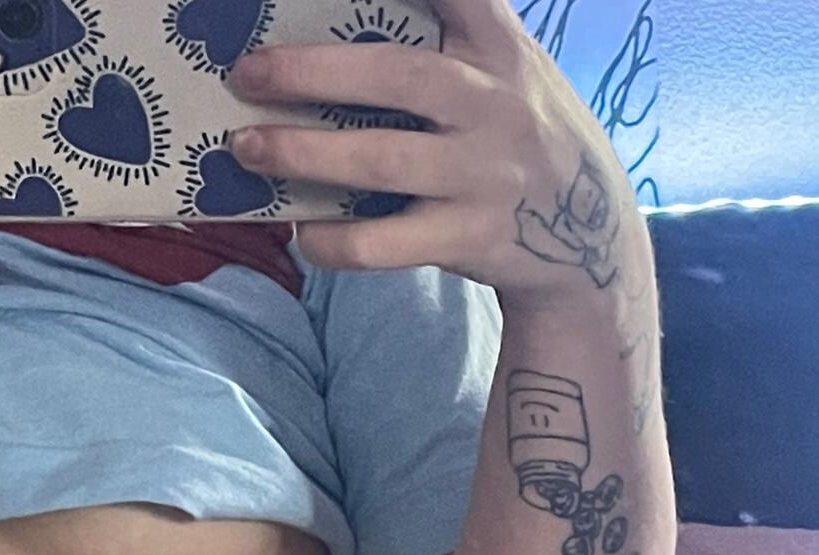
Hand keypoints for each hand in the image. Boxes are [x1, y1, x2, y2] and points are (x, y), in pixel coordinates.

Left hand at [227, 0, 648, 311]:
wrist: (589, 232)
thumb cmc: (517, 133)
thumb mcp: (506, 71)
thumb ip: (448, 40)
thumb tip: (334, 30)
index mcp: (499, 50)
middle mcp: (495, 105)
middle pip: (398, 76)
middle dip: (314, 71)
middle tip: (247, 72)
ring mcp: (483, 175)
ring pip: (382, 161)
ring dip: (304, 153)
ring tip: (247, 147)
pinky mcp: (470, 237)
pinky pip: (384, 242)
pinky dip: (333, 240)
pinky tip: (303, 231)